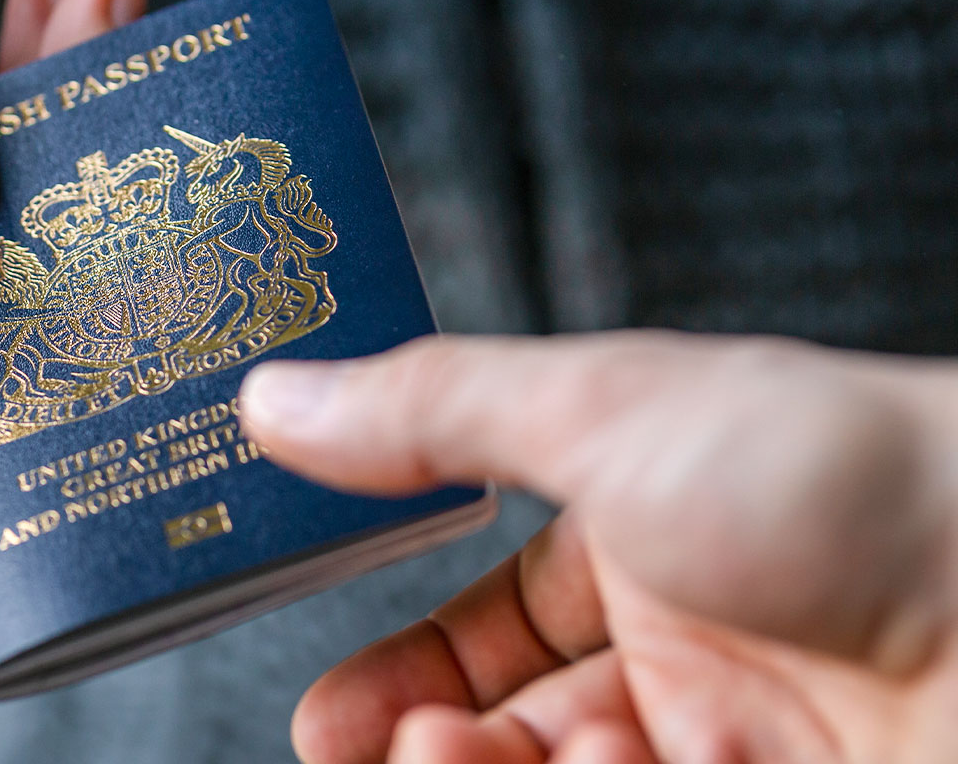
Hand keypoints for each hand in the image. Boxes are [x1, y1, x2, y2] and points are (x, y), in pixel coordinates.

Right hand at [239, 332, 957, 762]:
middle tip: (387, 747)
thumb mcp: (605, 412)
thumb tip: (278, 395)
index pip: (496, 629)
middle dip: (429, 746)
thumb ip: (432, 412)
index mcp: (647, 542)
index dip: (406, 675)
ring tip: (459, 756)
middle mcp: (690, 657)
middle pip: (512, 732)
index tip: (328, 720)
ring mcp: (737, 747)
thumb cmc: (844, 475)